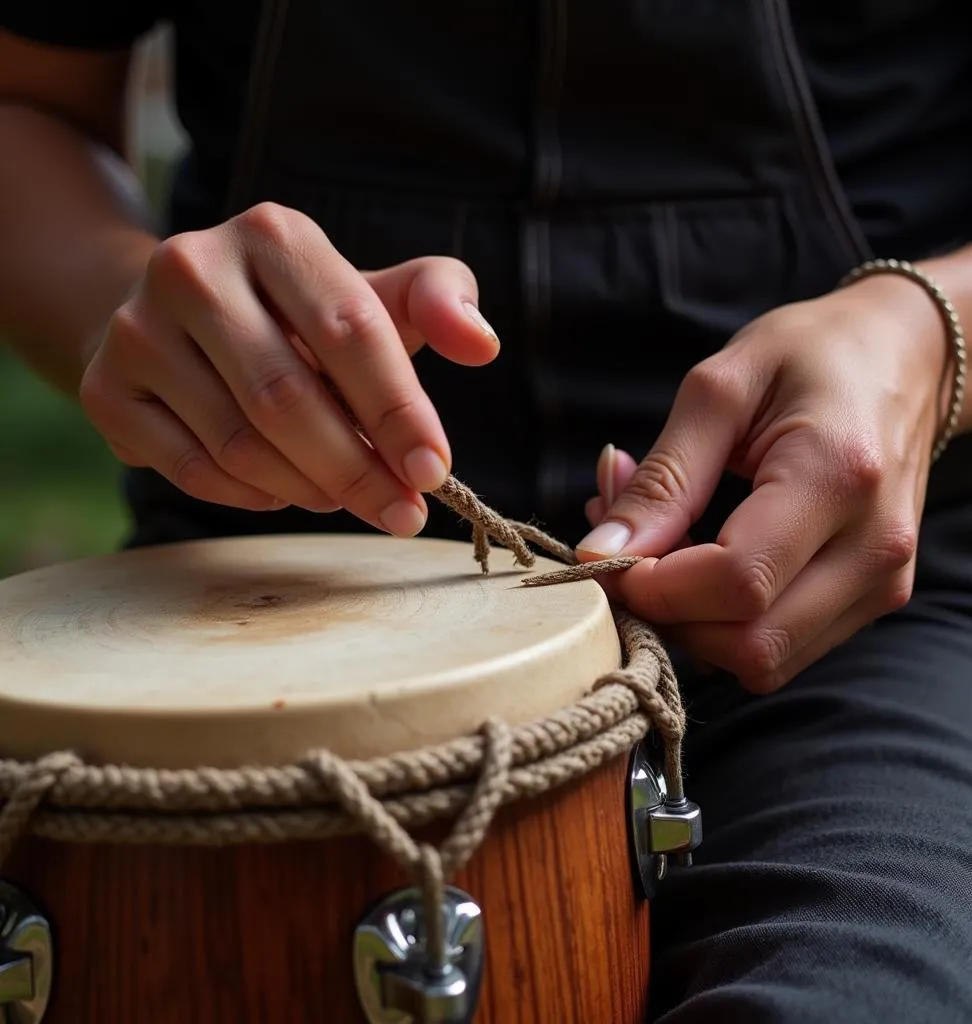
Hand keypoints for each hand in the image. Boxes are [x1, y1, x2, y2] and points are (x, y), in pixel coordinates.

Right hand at [79, 202, 498, 533]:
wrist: (184, 318)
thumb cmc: (303, 315)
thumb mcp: (375, 295)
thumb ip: (439, 301)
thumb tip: (483, 344)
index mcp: (273, 234)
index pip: (349, 329)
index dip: (398, 409)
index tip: (434, 471)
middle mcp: (193, 267)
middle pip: (288, 396)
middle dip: (359, 469)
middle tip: (403, 512)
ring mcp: (138, 328)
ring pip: (240, 442)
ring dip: (311, 487)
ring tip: (350, 496)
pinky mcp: (106, 387)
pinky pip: (193, 468)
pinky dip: (254, 496)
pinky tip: (289, 491)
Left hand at [577, 275, 949, 692]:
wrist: (905, 357)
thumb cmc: (810, 355)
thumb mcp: (720, 389)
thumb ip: (663, 478)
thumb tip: (601, 554)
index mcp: (838, 477)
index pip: (738, 583)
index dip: (656, 589)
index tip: (605, 556)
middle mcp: (874, 548)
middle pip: (750, 644)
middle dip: (667, 614)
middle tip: (624, 554)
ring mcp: (883, 583)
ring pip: (763, 661)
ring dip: (691, 623)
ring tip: (663, 551)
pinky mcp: (875, 599)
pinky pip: (783, 647)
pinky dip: (724, 623)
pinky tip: (700, 565)